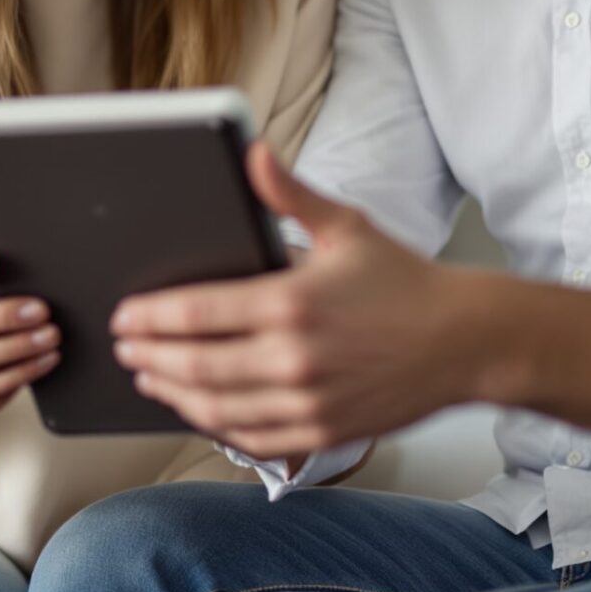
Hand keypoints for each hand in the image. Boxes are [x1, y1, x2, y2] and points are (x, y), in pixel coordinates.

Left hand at [108, 144, 481, 458]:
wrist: (466, 342)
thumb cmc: (405, 282)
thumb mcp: (346, 227)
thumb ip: (289, 194)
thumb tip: (251, 152)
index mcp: (292, 302)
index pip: (195, 314)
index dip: (149, 318)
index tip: (125, 316)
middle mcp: (293, 358)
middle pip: (194, 365)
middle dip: (149, 357)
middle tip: (124, 348)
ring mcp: (307, 403)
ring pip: (215, 407)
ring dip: (172, 394)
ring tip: (149, 378)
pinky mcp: (322, 433)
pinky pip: (252, 438)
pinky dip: (216, 427)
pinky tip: (200, 412)